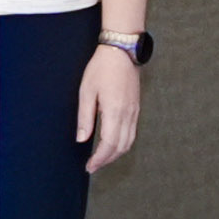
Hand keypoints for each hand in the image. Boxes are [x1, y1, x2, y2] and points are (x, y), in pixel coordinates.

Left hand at [72, 36, 142, 173]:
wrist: (122, 51)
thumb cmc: (101, 68)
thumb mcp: (86, 91)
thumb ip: (85, 117)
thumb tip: (81, 139)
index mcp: (114, 111)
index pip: (109, 144)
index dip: (100, 159)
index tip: (90, 167)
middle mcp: (128, 114)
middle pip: (121, 147)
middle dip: (107, 160)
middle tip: (93, 166)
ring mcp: (134, 111)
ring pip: (129, 142)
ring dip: (116, 154)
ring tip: (102, 158)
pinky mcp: (136, 108)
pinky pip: (132, 133)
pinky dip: (123, 144)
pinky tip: (113, 144)